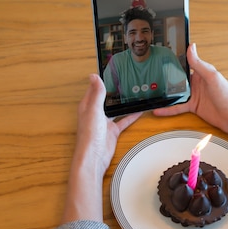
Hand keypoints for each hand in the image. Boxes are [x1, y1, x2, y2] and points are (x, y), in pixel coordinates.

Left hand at [61, 75, 141, 223]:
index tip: (110, 70)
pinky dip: (130, 116)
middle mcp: (95, 113)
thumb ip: (96, 93)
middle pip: (105, 98)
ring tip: (133, 92)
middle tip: (125, 79)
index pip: (94, 89)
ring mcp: (104, 122)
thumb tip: (94, 76)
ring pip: (115, 109)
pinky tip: (139, 111)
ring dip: (122, 102)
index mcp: (88, 106)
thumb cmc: (90, 135)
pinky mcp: (112, 131)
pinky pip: (123, 121)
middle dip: (113, 90)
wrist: (94, 158)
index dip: (100, 80)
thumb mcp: (94, 110)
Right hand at [153, 43, 227, 135]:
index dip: (175, 59)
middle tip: (151, 74)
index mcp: (201, 72)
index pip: (186, 62)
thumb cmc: (227, 96)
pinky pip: (177, 107)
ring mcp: (194, 95)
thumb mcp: (212, 77)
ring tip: (151, 91)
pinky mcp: (193, 106)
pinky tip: (158, 109)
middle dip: (165, 76)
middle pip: (177, 78)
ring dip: (165, 93)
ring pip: (175, 92)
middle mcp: (196, 82)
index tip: (163, 54)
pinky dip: (167, 109)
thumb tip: (191, 47)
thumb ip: (200, 64)